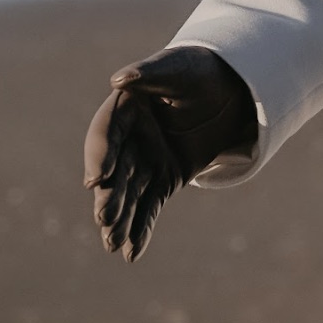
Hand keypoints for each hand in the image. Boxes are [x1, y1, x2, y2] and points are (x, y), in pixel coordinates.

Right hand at [82, 46, 257, 260]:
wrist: (226, 89)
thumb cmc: (197, 72)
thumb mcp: (178, 68)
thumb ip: (150, 72)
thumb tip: (121, 79)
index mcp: (124, 110)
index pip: (106, 134)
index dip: (100, 155)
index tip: (96, 179)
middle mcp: (129, 140)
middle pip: (115, 171)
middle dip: (110, 197)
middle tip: (104, 220)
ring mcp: (146, 161)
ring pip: (130, 195)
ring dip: (121, 220)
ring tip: (113, 244)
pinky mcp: (165, 179)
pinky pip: (151, 207)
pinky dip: (142, 230)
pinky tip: (133, 254)